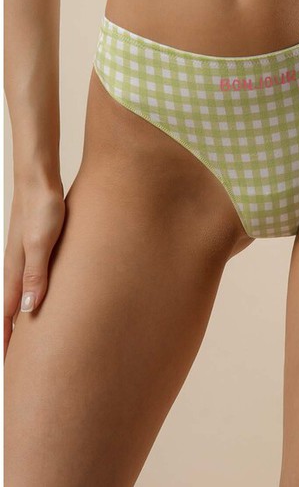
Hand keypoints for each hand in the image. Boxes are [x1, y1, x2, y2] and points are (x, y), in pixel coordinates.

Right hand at [4, 179, 65, 358]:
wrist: (39, 180)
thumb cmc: (43, 209)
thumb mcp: (41, 243)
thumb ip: (35, 273)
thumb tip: (29, 308)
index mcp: (15, 271)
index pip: (8, 314)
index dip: (7, 340)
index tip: (7, 367)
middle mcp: (15, 268)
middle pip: (10, 310)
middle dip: (10, 336)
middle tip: (14, 364)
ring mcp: (22, 259)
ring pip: (17, 297)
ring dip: (18, 319)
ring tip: (23, 341)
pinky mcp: (32, 250)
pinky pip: (27, 282)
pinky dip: (27, 299)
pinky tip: (36, 302)